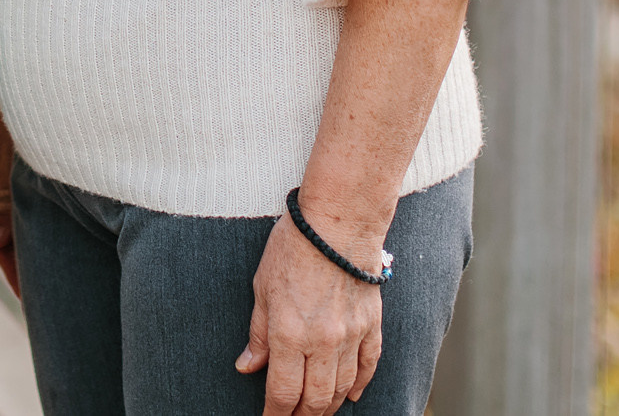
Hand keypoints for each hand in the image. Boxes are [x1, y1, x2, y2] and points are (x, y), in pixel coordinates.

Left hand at [238, 215, 384, 413]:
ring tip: (316, 412)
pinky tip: (351, 395)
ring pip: (342, 388)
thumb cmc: (293, 247)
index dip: (274, 413)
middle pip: (314, 399)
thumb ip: (258, 332)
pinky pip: (368, 365)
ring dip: (328, 406)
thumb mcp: (262, 288)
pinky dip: (360, 385)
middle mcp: (322, 342)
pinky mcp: (370, 325)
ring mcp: (350, 336)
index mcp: (289, 334)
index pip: (282, 392)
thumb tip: (247, 366)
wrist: (338, 221)